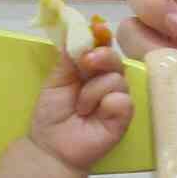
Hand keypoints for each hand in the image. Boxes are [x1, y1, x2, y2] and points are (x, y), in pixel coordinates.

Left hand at [25, 43, 132, 174]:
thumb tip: (76, 30)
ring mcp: (117, 98)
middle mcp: (107, 80)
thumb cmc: (52, 114)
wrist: (51, 147)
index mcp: (90, 69)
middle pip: (115, 58)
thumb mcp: (55, 80)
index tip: (97, 31)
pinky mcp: (124, 116)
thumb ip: (68, 57)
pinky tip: (94, 116)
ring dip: (93, 92)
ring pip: (117, 79)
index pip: (102, 47)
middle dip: (101, 57)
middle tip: (86, 63)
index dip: (101, 37)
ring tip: (80, 108)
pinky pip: (123, 100)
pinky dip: (107, 104)